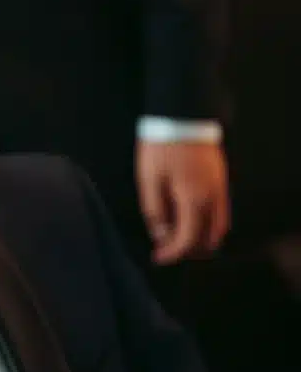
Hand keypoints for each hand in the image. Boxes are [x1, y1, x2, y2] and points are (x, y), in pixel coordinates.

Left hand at [136, 140, 229, 264]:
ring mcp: (220, 188)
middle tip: (167, 248)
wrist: (181, 114)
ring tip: (177, 236)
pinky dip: (208, 223)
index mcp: (193, 200)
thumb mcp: (149, 180)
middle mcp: (213, 198)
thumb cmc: (161, 146)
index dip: (172, 253)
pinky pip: (221, 211)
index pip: (188, 239)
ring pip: (219, 227)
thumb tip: (161, 234)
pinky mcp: (220, 179)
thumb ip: (155, 211)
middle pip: (209, 238)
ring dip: (201, 238)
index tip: (158, 257)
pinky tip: (189, 218)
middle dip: (188, 250)